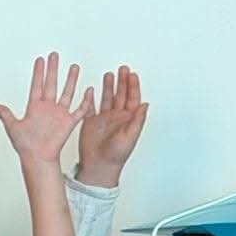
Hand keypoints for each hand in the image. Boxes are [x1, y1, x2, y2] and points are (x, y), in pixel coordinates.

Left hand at [0, 52, 90, 167]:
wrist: (37, 158)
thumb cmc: (25, 146)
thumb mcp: (13, 128)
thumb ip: (6, 115)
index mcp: (34, 108)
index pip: (37, 85)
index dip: (38, 73)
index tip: (40, 60)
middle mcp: (47, 108)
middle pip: (51, 84)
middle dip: (53, 69)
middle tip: (54, 55)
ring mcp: (59, 113)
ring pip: (67, 92)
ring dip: (71, 80)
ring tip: (74, 66)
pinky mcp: (69, 122)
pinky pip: (80, 109)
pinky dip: (85, 101)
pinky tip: (89, 90)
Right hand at [76, 65, 147, 188]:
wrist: (99, 166)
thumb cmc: (116, 155)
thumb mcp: (130, 136)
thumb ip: (138, 120)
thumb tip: (145, 104)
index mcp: (128, 119)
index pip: (132, 98)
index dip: (133, 86)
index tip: (132, 74)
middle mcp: (116, 117)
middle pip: (121, 94)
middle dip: (122, 81)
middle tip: (122, 69)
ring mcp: (103, 120)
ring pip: (107, 98)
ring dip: (108, 87)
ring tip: (108, 75)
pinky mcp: (91, 123)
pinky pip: (90, 108)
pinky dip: (90, 99)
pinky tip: (91, 91)